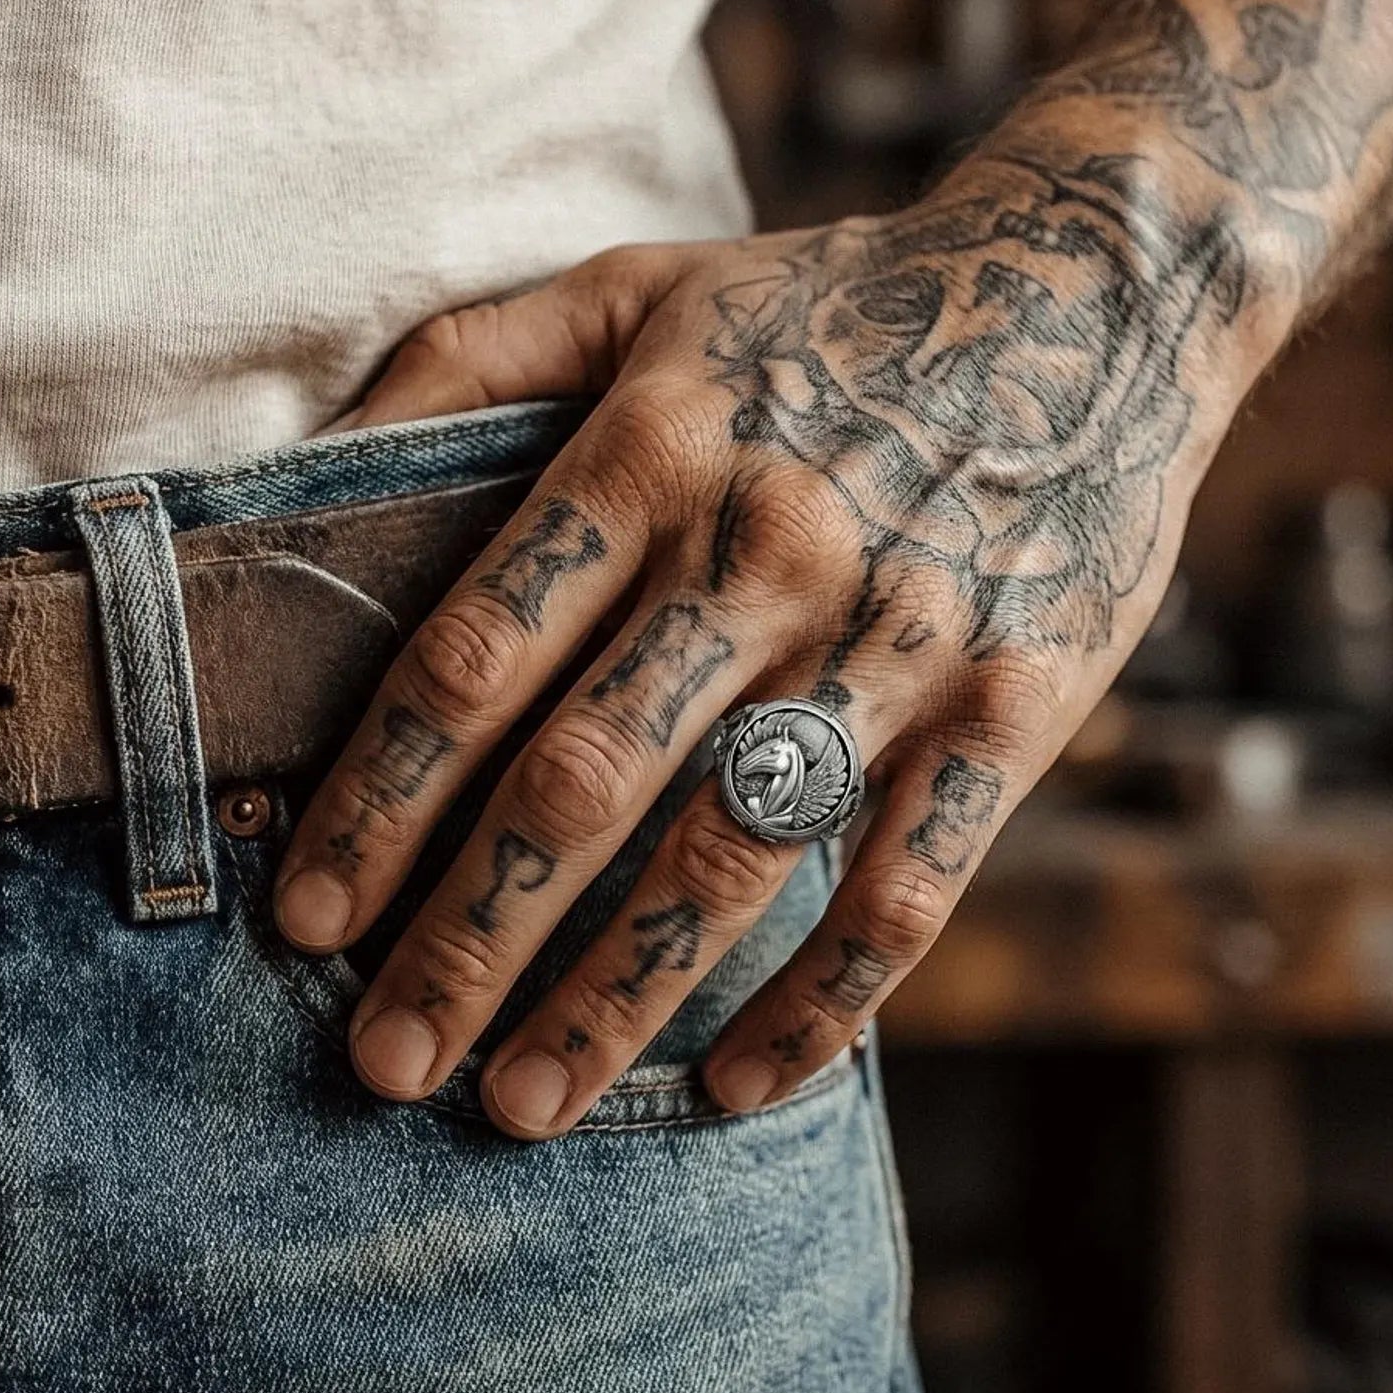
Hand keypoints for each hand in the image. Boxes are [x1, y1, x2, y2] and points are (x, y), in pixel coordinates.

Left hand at [273, 145, 1245, 1135]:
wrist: (1086, 292)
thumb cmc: (827, 308)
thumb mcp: (636, 287)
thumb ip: (466, 360)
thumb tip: (305, 470)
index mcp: (653, 451)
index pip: (476, 656)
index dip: (378, 798)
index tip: (305, 912)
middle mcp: (764, 554)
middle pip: (581, 783)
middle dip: (466, 939)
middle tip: (383, 1057)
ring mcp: (896, 639)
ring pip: (729, 857)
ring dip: (611, 1000)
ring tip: (517, 1106)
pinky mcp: (1010, 706)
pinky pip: (905, 888)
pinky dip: (820, 1004)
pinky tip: (735, 1083)